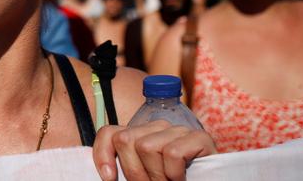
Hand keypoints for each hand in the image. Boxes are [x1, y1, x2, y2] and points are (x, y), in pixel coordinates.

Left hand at [93, 120, 215, 180]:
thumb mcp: (146, 176)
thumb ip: (128, 171)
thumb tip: (108, 176)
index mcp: (141, 135)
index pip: (110, 133)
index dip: (103, 154)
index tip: (109, 178)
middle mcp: (158, 127)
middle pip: (126, 140)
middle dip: (134, 172)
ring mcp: (179, 130)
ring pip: (146, 146)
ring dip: (156, 176)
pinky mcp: (199, 137)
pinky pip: (173, 152)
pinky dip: (174, 174)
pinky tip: (182, 179)